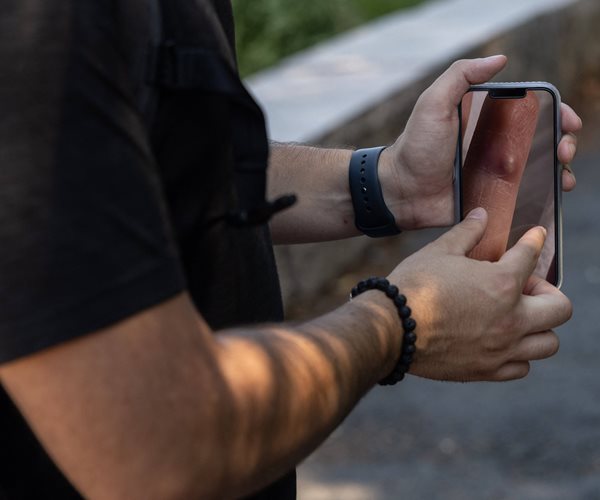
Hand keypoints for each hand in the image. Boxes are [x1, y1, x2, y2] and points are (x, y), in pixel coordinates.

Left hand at [379, 56, 582, 229]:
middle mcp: (493, 147)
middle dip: (563, 143)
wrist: (400, 191)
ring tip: (562, 173)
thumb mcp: (433, 103)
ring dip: (559, 169)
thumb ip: (461, 75)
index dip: (555, 115)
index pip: (529, 114)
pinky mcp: (489, 198)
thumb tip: (500, 59)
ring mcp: (493, 175)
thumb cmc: (415, 147)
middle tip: (564, 150)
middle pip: (541, 142)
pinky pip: (521, 197)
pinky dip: (542, 195)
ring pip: (538, 170)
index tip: (567, 120)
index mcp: (485, 122)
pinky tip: (553, 194)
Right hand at [387, 208, 571, 381]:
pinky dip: (519, 354)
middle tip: (524, 287)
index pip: (532, 255)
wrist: (390, 328)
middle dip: (547, 292)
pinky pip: (522, 367)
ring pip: (548, 343)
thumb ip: (467, 233)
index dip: (535, 240)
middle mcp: (511, 318)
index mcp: (502, 283)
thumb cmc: (413, 286)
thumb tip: (481, 215)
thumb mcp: (439, 251)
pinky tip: (500, 341)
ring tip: (516, 317)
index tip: (535, 237)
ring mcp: (502, 348)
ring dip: (539, 326)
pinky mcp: (487, 370)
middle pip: (560, 308)